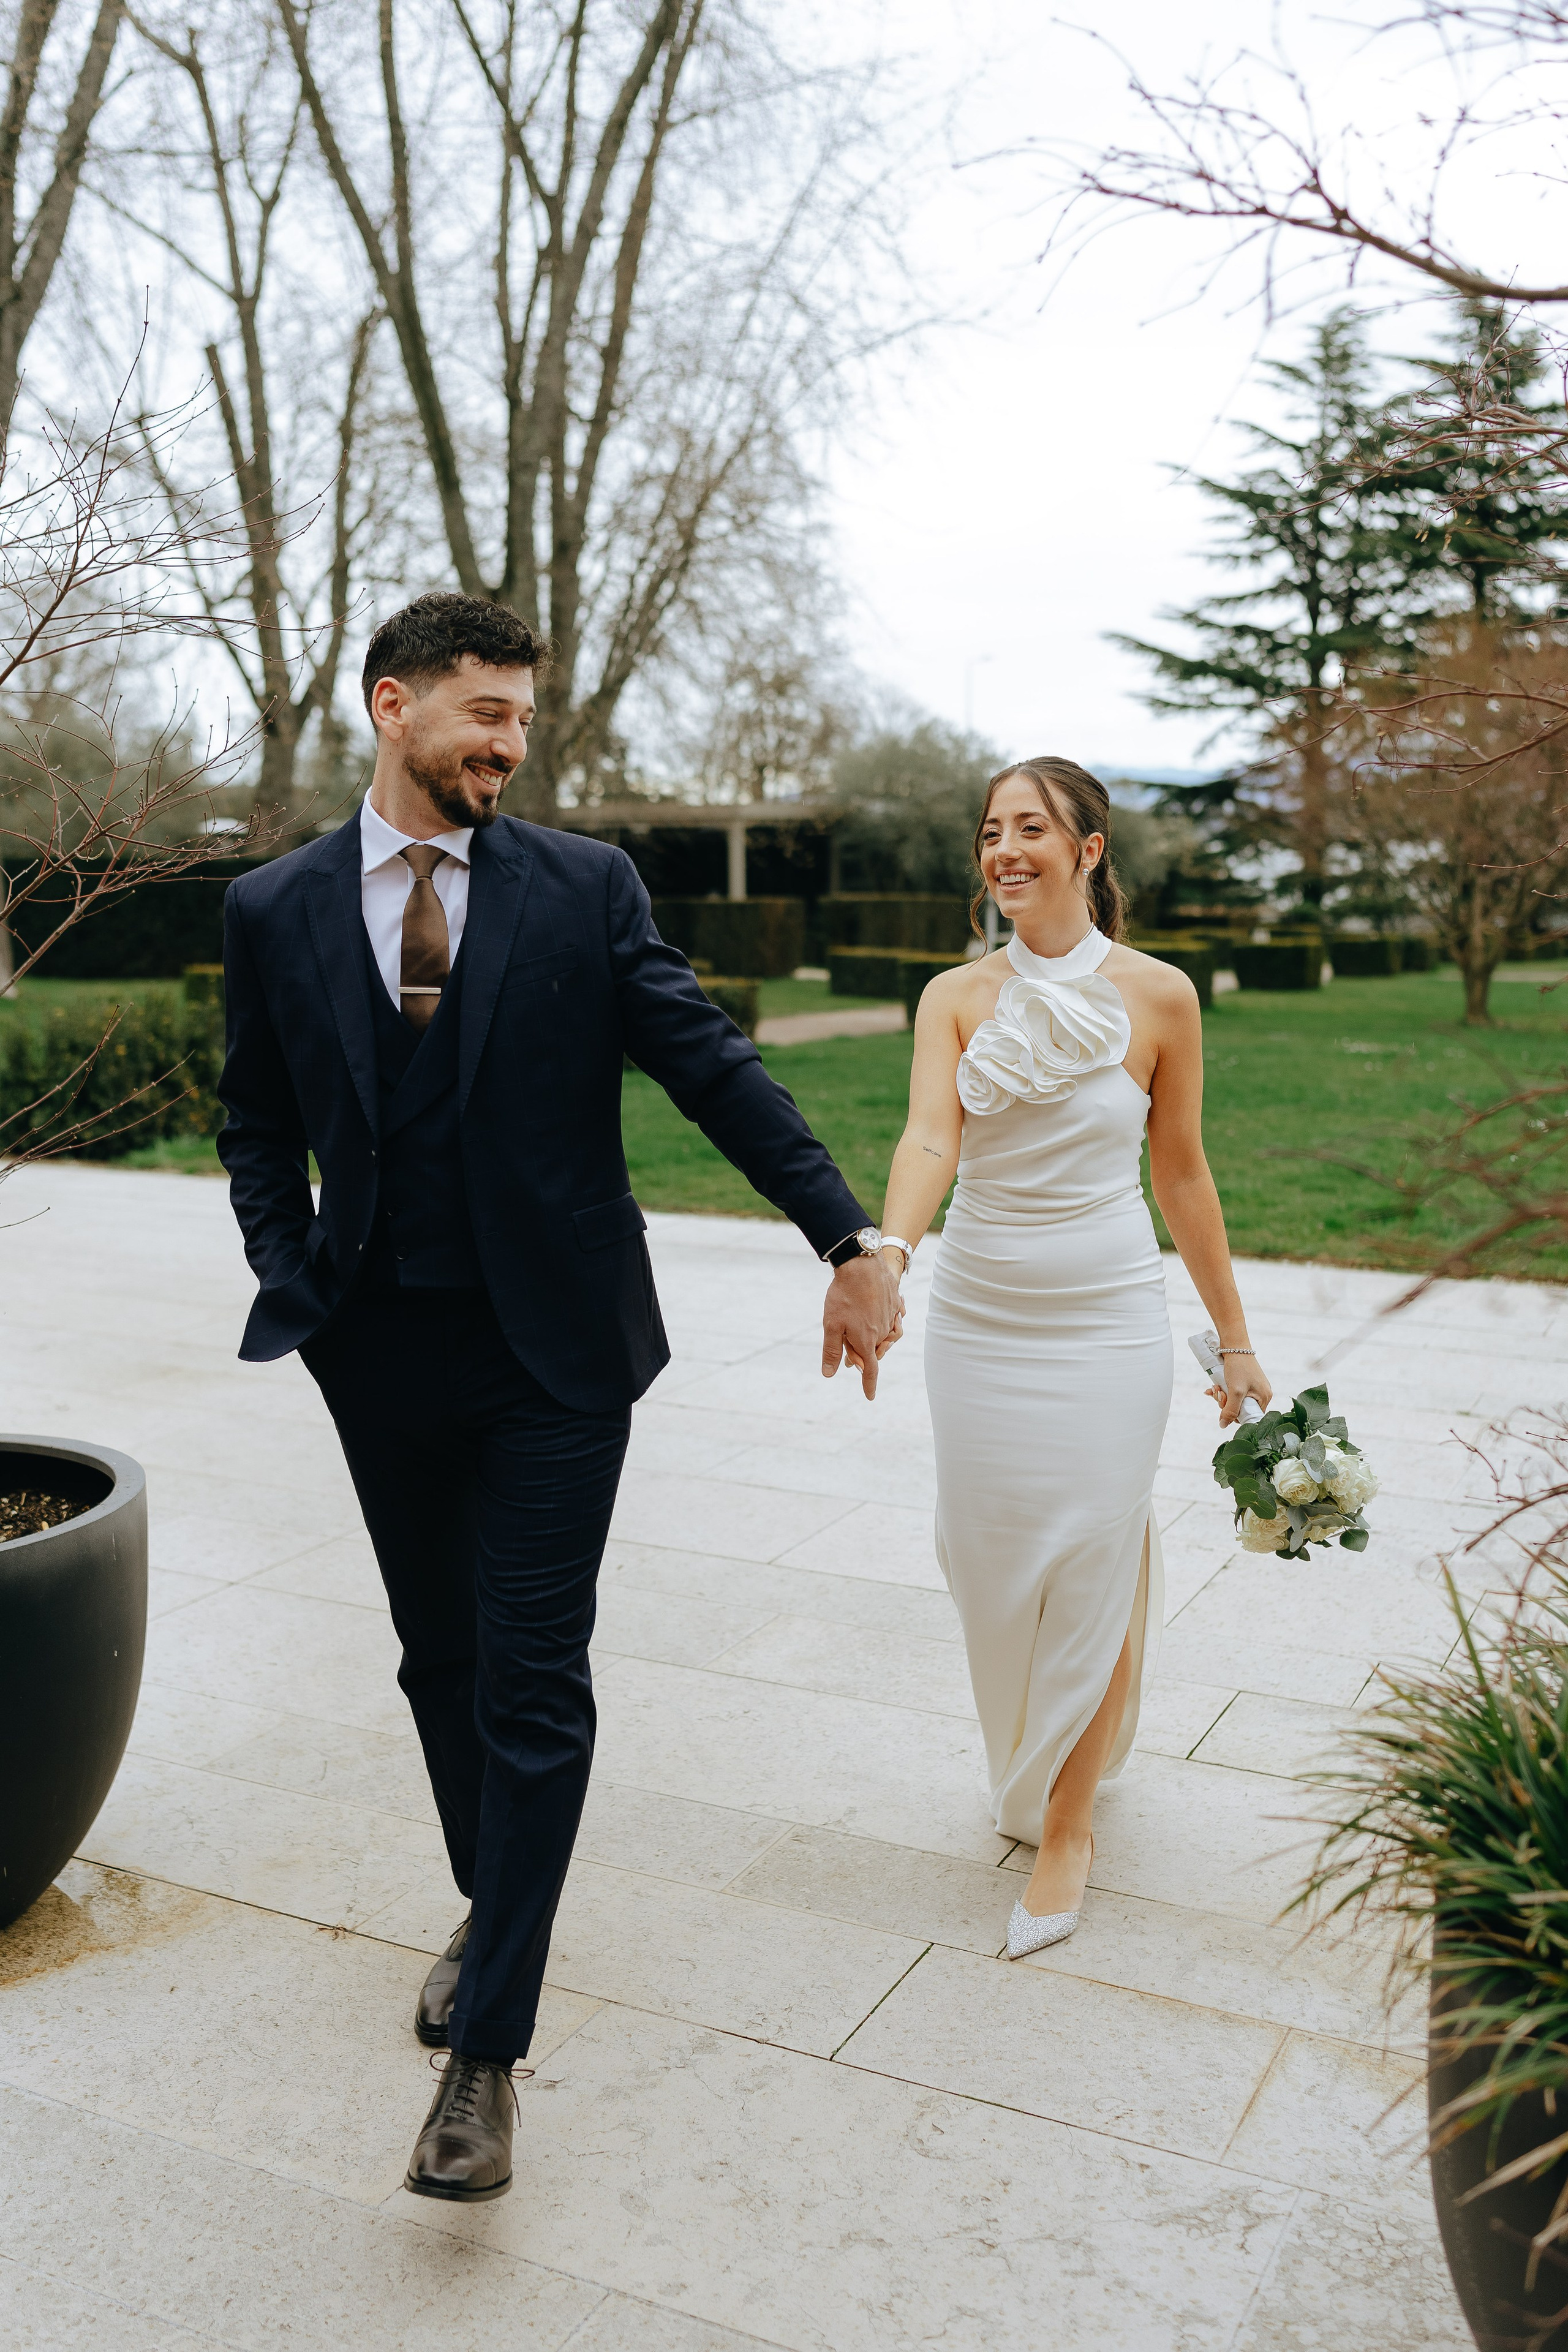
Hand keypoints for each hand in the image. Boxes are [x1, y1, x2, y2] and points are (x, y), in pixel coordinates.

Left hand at [822, 1252, 903, 1399]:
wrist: (861, 1264)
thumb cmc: (844, 1295)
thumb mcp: (831, 1325)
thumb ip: (831, 1351)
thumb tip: (829, 1374)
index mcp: (867, 1341)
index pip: (870, 1370)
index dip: (869, 1385)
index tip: (870, 1397)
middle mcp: (882, 1332)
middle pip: (873, 1350)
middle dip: (861, 1351)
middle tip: (845, 1340)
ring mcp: (891, 1317)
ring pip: (883, 1334)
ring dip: (872, 1335)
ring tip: (858, 1322)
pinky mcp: (895, 1303)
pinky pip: (892, 1318)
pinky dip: (882, 1319)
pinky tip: (873, 1309)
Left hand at [1207, 1351, 1271, 1428]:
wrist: (1234, 1345)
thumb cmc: (1239, 1366)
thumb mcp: (1235, 1391)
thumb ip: (1230, 1410)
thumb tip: (1223, 1425)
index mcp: (1264, 1398)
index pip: (1249, 1417)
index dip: (1235, 1415)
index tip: (1226, 1407)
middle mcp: (1260, 1394)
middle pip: (1240, 1409)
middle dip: (1225, 1403)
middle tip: (1219, 1393)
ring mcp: (1252, 1388)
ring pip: (1233, 1401)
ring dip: (1221, 1396)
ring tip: (1215, 1388)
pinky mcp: (1242, 1382)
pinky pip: (1231, 1392)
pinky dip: (1222, 1390)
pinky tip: (1212, 1387)